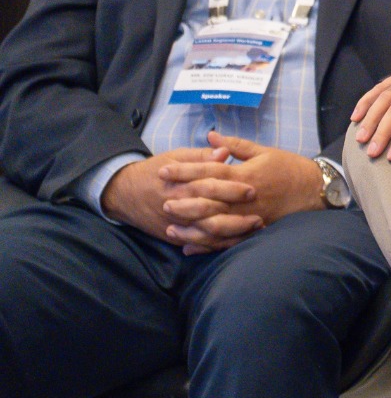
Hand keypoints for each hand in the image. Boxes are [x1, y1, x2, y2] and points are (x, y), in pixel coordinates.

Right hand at [101, 147, 260, 251]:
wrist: (125, 193)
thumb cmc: (156, 171)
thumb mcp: (176, 157)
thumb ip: (201, 156)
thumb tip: (225, 151)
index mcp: (181, 184)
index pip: (210, 187)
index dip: (233, 189)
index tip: (253, 189)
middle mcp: (178, 206)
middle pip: (211, 214)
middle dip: (236, 217)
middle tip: (260, 215)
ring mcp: (175, 224)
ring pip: (207, 233)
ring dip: (232, 233)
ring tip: (254, 229)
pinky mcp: (173, 237)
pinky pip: (198, 244)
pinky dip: (217, 245)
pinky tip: (236, 242)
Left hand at [154, 135, 324, 251]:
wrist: (314, 189)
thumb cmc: (288, 167)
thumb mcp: (263, 151)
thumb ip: (235, 145)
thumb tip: (210, 136)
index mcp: (244, 174)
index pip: (208, 171)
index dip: (184, 171)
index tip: (164, 170)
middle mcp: (243, 197)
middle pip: (207, 201)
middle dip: (183, 201)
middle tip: (163, 201)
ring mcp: (248, 216)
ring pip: (214, 224)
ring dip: (191, 227)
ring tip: (171, 227)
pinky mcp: (253, 230)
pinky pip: (227, 241)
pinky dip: (207, 245)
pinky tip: (189, 247)